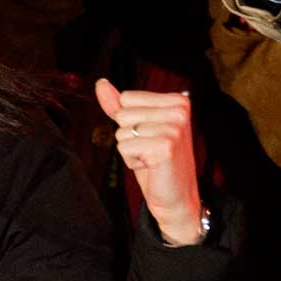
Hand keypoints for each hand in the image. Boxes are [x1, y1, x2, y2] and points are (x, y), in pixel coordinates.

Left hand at [94, 79, 203, 244]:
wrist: (176, 196)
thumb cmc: (155, 160)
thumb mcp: (137, 128)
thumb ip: (119, 105)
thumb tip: (101, 84)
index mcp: (177, 100)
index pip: (126, 98)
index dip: (131, 121)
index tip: (152, 136)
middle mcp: (180, 111)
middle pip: (122, 114)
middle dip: (129, 136)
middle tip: (151, 149)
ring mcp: (174, 128)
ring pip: (121, 132)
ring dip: (131, 150)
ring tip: (152, 158)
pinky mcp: (165, 147)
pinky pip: (124, 147)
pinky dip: (131, 161)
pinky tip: (151, 166)